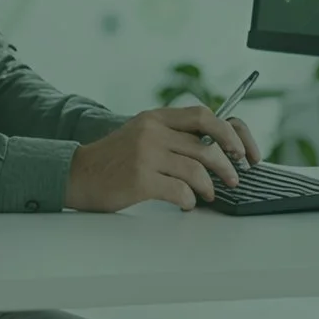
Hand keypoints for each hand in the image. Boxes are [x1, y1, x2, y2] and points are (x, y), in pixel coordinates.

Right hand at [63, 104, 263, 212]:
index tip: (242, 149)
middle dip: (227, 164)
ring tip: (209, 195)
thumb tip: (214, 147)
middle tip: (234, 178)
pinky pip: (180, 191)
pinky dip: (189, 200)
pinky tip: (186, 204)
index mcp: (155, 117)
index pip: (204, 115)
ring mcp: (145, 154)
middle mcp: (152, 131)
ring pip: (197, 169)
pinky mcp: (140, 179)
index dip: (229, 132)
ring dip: (209, 187)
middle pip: (206, 145)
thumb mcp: (141, 133)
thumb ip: (172, 134)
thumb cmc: (112, 160)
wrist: (76, 175)